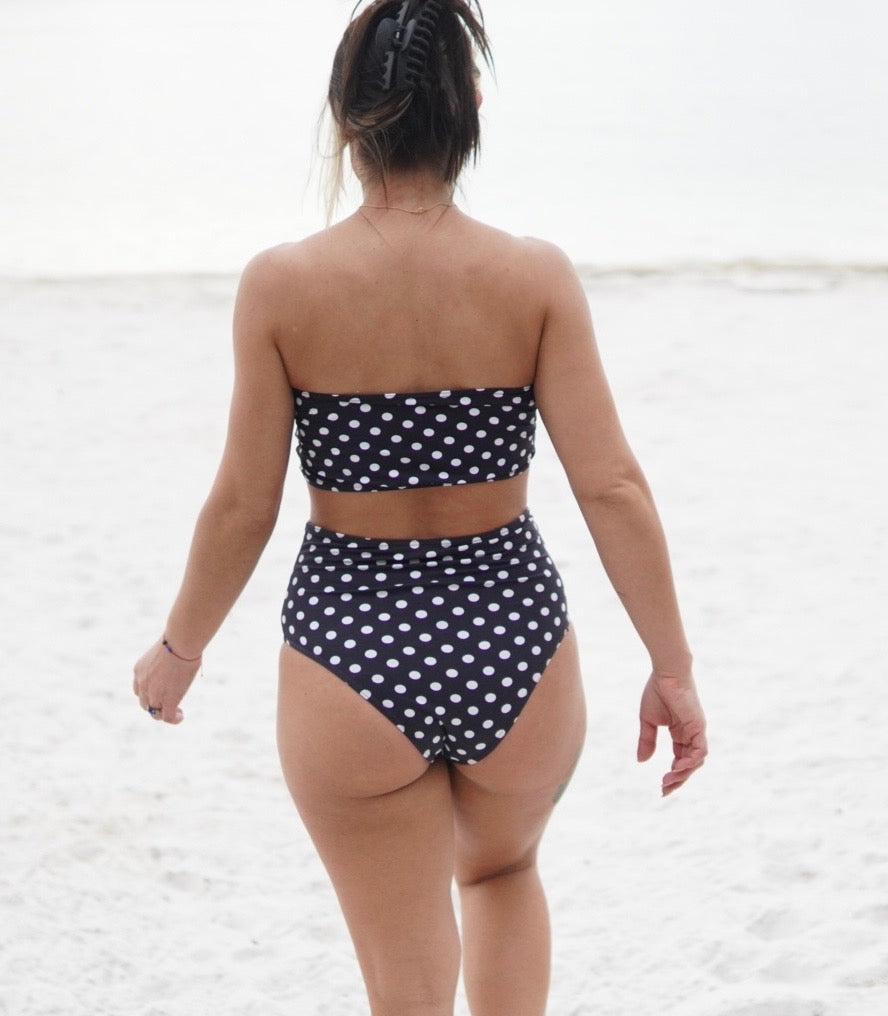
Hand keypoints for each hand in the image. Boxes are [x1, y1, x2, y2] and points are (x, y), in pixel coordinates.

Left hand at [133, 640, 201, 723]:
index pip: (139, 689)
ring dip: (165, 714)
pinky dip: (174, 719)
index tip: (162, 691)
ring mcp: (154, 693)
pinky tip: (181, 716)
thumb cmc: (179, 639)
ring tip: (178, 713)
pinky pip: (168, 717)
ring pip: (155, 712)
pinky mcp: (168, 700)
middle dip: (157, 704)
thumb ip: (167, 657)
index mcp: (139, 670)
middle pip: (145, 702)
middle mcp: (142, 683)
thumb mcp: (166, 649)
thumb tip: (180, 656)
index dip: (149, 693)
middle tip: (171, 703)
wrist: (180, 643)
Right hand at [637, 671, 706, 795]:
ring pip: (696, 760)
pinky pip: (700, 750)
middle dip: (678, 779)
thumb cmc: (657, 691)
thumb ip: (647, 740)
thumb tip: (642, 761)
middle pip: (689, 764)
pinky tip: (679, 768)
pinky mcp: (699, 726)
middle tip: (664, 790)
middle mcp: (691, 734)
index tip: (662, 787)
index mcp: (680, 732)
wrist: (666, 673)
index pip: (680, 759)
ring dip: (683, 773)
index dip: (673, 774)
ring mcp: (696, 731)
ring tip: (669, 781)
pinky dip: (691, 761)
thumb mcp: (648, 721)